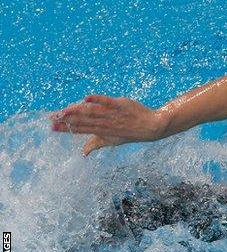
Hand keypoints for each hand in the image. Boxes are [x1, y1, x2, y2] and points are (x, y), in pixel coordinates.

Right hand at [50, 95, 167, 155]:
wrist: (151, 127)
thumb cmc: (130, 132)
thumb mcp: (112, 141)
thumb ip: (96, 144)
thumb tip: (83, 153)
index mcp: (102, 131)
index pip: (81, 129)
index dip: (66, 128)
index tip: (51, 127)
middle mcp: (106, 123)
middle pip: (84, 121)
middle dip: (67, 120)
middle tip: (52, 118)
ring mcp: (113, 114)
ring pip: (92, 112)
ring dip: (77, 110)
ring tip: (64, 110)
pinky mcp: (121, 105)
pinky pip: (108, 102)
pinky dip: (98, 100)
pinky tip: (86, 98)